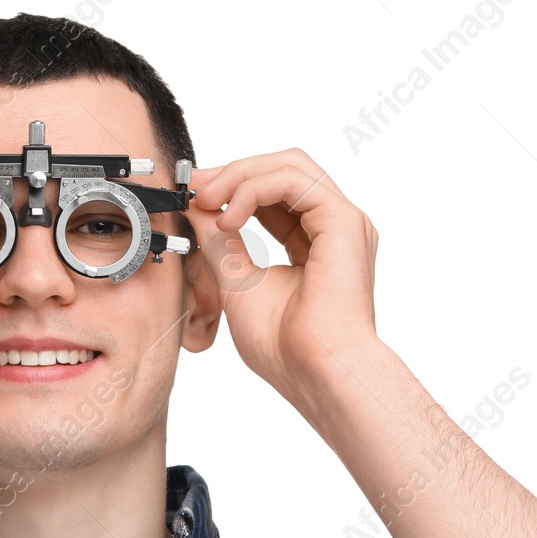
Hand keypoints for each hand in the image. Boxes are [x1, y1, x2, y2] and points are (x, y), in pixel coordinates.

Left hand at [186, 148, 380, 395]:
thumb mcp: (236, 282)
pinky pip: (293, 181)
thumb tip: (197, 207)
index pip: (274, 193)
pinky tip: (229, 217)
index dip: (232, 186)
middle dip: (234, 172)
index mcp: (315, 241)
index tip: (194, 193)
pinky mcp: (342, 221)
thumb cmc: (285, 346)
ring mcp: (341, 221)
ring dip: (240, 175)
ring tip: (207, 200)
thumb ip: (219, 242)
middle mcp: (332, 227)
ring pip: (289, 166)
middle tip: (196, 188)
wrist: (314, 371)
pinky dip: (253, 189)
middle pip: (284, 169)